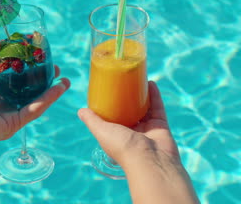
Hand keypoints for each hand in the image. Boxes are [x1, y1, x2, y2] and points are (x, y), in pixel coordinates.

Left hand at [0, 39, 69, 147]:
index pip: (12, 82)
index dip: (26, 71)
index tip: (37, 60)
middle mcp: (1, 104)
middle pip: (27, 92)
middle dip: (42, 81)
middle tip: (55, 69)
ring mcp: (9, 115)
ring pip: (35, 102)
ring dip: (51, 92)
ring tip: (65, 81)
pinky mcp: (13, 124)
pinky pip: (34, 110)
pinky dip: (48, 100)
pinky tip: (58, 89)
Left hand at [79, 81, 198, 203]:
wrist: (151, 160)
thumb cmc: (123, 147)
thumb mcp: (102, 131)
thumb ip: (92, 120)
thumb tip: (80, 110)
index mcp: (116, 135)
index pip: (111, 118)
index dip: (109, 105)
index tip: (106, 90)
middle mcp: (131, 132)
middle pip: (128, 111)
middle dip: (125, 98)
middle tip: (121, 81)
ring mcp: (147, 128)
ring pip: (143, 107)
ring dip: (140, 94)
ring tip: (135, 79)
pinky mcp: (160, 125)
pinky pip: (157, 107)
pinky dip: (154, 95)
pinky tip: (149, 82)